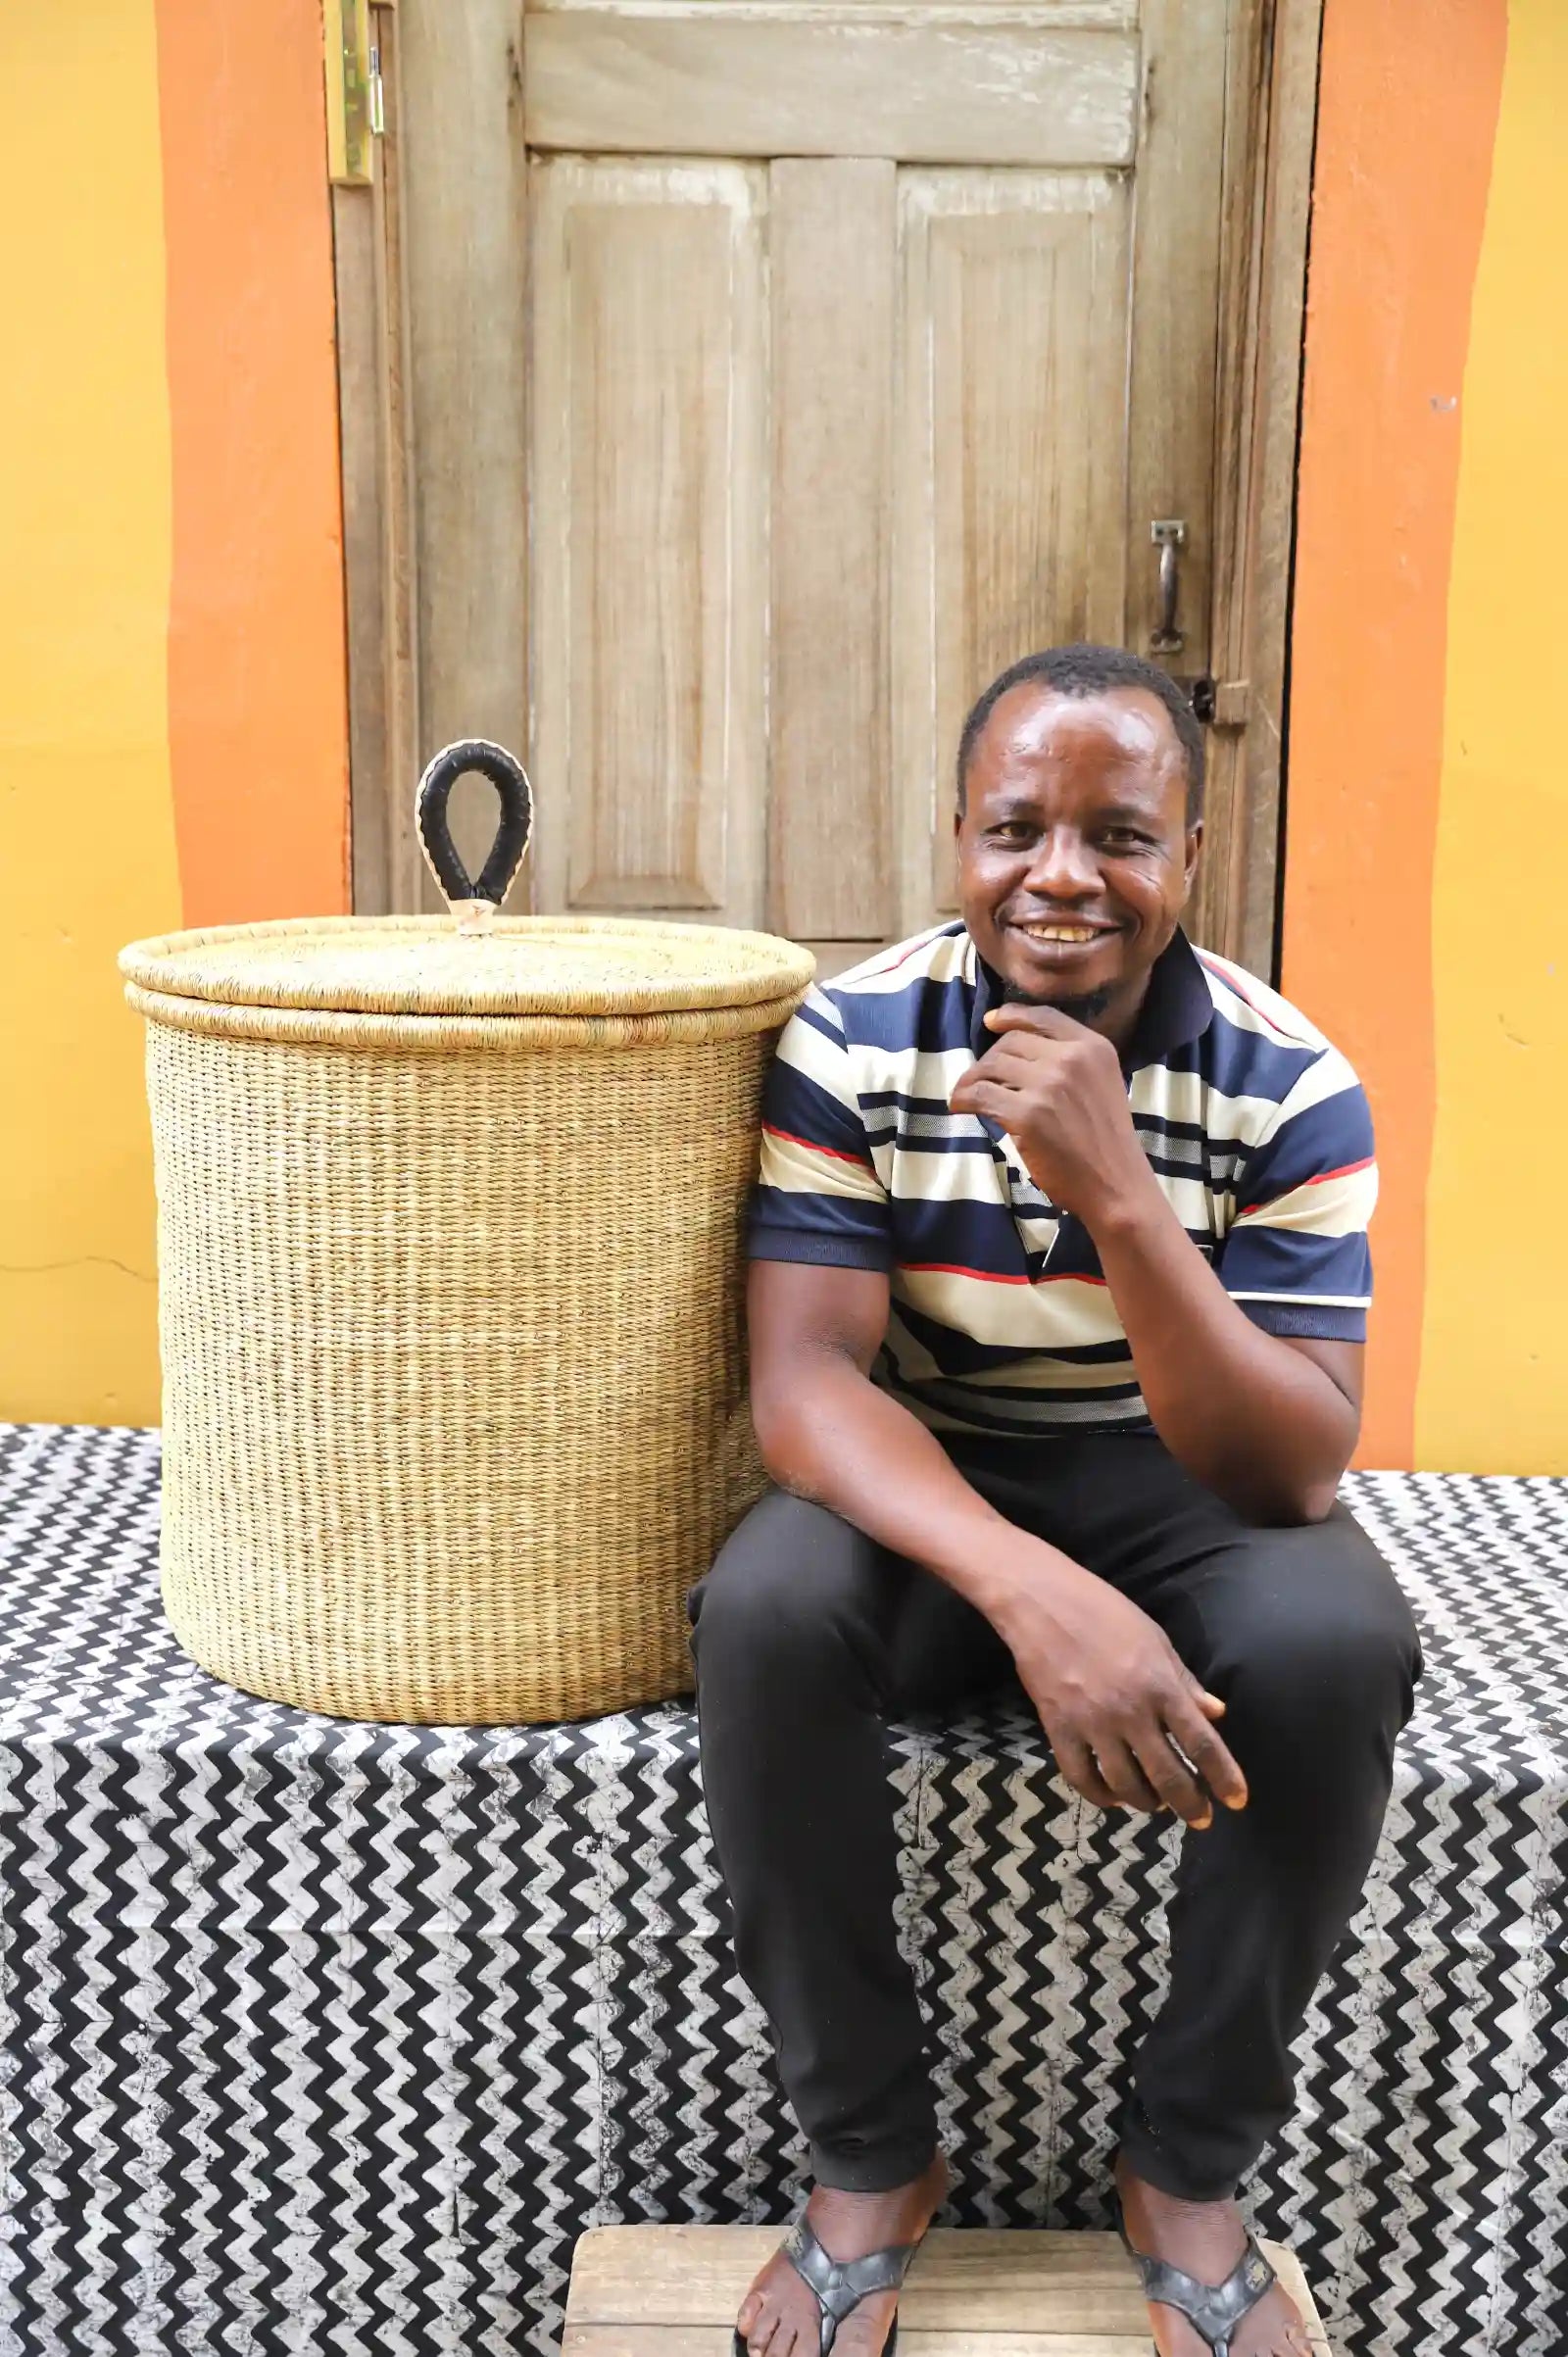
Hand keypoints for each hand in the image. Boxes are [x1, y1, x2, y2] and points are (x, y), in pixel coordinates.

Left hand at [948, 1002, 1154, 1225]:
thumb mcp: (1102, 1085)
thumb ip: (1072, 1063)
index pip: (1043, 1017)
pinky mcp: (1027, 1114)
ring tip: (967, 1094)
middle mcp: (1072, 1058)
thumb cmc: (1107, 1142)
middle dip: (990, 1059)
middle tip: (981, 1080)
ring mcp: (1049, 1084)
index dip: (1011, 1015)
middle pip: (1011, 1042)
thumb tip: (1018, 1052)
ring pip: (991, 1065)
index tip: (991, 1020)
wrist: (1117, 1185)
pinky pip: (980, 1094)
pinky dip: (963, 1098)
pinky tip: (960, 1106)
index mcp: (1094, 1047)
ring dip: (972, 1079)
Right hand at [990, 1546, 1247, 1827]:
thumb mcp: (1155, 1638)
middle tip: (1201, 1819)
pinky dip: (1101, 1796)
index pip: (1202, 1743)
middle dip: (1191, 1805)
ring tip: (1157, 1805)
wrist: (1040, 1602)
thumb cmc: (1104, 1611)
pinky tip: (1113, 1797)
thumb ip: (1185, 1681)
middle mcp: (1130, 1711)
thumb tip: (1217, 1712)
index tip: (1237, 1801)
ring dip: (1148, 1803)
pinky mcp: (1058, 1730)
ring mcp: (1092, 1724)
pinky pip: (1082, 1778)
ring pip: (1126, 1785)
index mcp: (1160, 1685)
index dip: (1224, 1777)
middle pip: (1169, 1775)